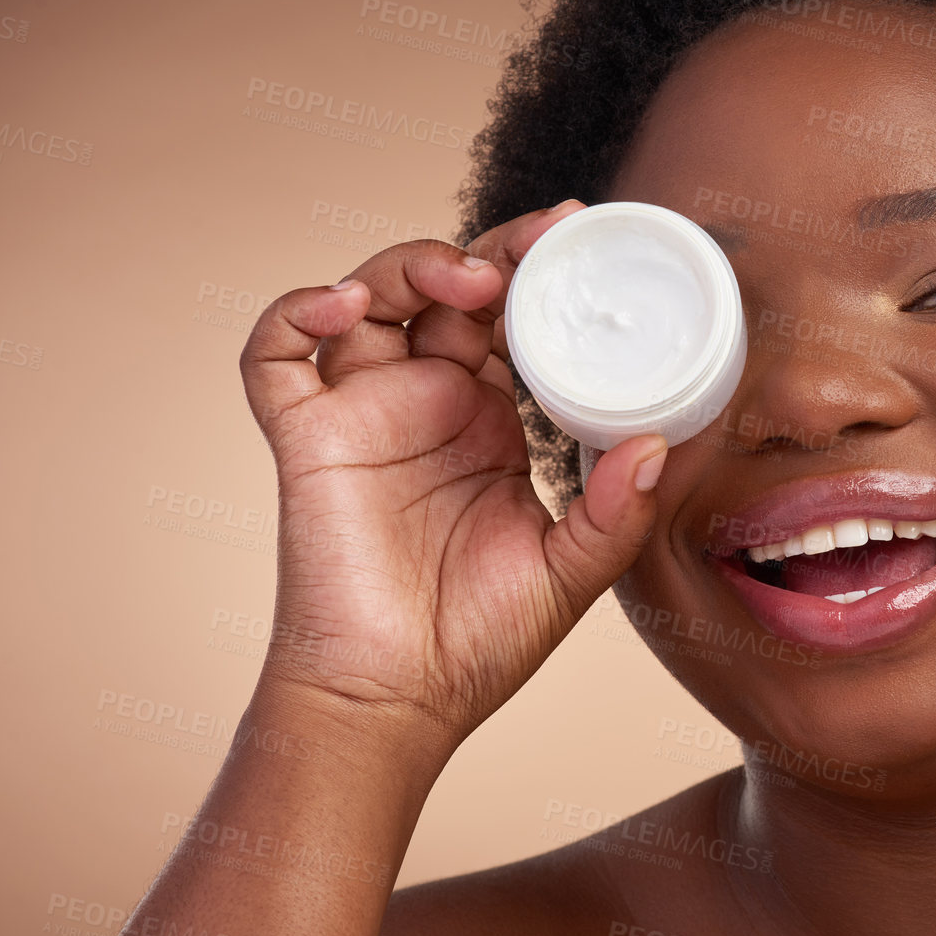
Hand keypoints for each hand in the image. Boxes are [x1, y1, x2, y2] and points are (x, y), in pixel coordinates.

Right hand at [238, 201, 666, 746]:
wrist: (398, 703)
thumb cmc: (478, 643)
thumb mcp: (570, 572)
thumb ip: (616, 512)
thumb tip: (660, 445)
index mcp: (491, 421)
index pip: (512, 319)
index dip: (537, 272)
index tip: (580, 233)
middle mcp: (427, 402)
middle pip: (445, 290)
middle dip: (489, 251)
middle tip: (538, 241)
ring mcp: (363, 412)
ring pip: (367, 298)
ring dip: (410, 265)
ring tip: (465, 278)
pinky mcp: (306, 436)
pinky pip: (275, 355)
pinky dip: (294, 314)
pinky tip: (341, 305)